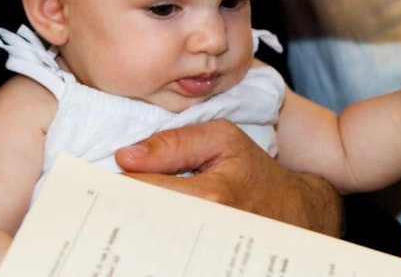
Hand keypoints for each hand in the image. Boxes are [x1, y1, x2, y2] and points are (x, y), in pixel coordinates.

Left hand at [115, 119, 343, 235]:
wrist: (294, 213)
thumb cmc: (256, 172)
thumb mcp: (222, 139)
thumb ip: (173, 142)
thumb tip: (125, 156)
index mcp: (207, 196)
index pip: (137, 190)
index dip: (115, 180)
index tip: (105, 175)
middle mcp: (203, 229)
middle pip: (137, 221)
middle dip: (120, 205)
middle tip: (110, 195)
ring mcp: (202, 252)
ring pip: (145, 240)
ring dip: (133, 223)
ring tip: (130, 211)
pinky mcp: (200, 261)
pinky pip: (161, 252)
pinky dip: (148, 239)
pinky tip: (147, 228)